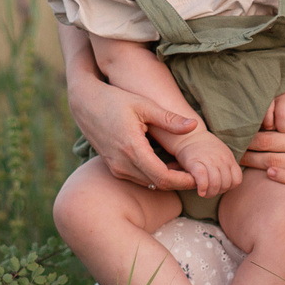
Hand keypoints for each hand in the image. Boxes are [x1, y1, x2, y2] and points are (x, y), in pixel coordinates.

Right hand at [70, 74, 199, 191]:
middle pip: (157, 184)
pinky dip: (155, 177)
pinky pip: (138, 178)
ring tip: (187, 170)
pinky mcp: (113, 167)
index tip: (199, 177)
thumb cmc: (115, 99)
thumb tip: (194, 126)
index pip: (163, 177)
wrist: (85, 103)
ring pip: (148, 184)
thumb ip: (169, 119)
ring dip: (168, 181)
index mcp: (132, 148)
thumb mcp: (144, 105)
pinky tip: (168, 166)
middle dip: (180, 183)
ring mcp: (116, 167)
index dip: (183, 181)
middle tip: (199, 177)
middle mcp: (122, 163)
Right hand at [173, 136, 241, 197]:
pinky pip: (203, 179)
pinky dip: (203, 188)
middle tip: (210, 191)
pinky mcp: (195, 162)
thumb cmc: (205, 149)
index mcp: (229, 158)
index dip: (229, 187)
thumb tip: (229, 185)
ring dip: (210, 193)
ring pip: (216, 184)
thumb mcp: (222, 154)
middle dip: (218, 191)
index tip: (220, 186)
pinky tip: (200, 191)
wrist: (189, 136)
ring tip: (204, 192)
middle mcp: (221, 159)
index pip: (237, 180)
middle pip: (226, 184)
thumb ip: (227, 167)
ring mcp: (209, 160)